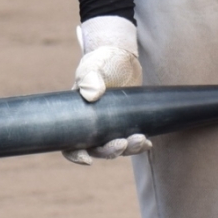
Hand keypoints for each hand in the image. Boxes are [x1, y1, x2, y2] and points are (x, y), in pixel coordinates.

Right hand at [65, 15, 151, 164]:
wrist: (120, 57)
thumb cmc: (101, 61)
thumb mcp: (93, 66)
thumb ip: (90, 77)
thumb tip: (92, 94)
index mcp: (76, 117)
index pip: (70, 143)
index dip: (76, 155)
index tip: (87, 160)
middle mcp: (91, 126)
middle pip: (96, 149)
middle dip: (109, 151)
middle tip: (122, 144)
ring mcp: (109, 126)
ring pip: (115, 146)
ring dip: (128, 148)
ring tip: (141, 140)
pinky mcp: (125, 122)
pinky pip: (130, 138)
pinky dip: (139, 143)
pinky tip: (148, 143)